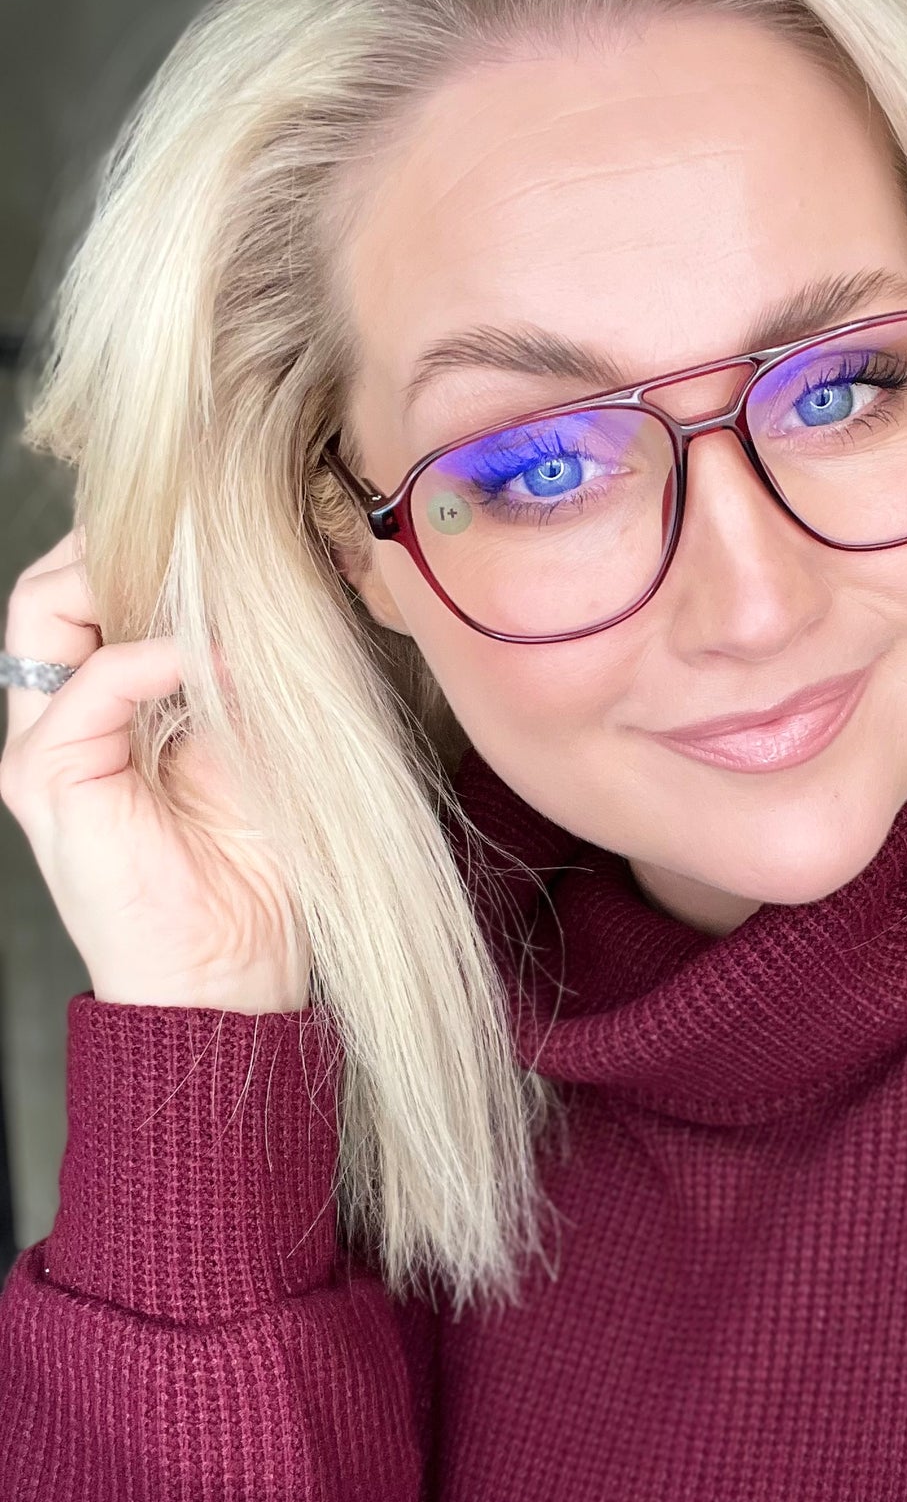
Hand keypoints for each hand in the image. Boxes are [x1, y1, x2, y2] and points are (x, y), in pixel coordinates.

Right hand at [2, 527, 310, 1011]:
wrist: (235, 974)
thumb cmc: (257, 871)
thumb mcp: (259, 739)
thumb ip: (238, 664)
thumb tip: (268, 581)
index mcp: (109, 705)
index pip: (91, 588)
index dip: (144, 547)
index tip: (223, 527)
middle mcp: (62, 717)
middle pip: (52, 584)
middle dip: (118, 544)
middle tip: (204, 535)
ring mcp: (45, 745)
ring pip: (43, 611)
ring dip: (127, 582)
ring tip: (209, 584)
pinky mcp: (47, 777)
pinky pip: (90, 684)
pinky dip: (159, 658)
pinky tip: (223, 666)